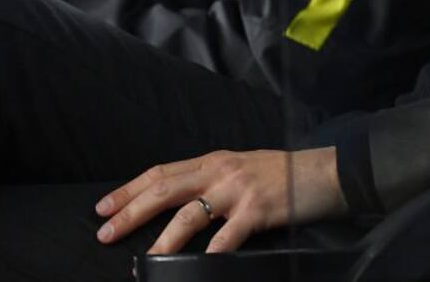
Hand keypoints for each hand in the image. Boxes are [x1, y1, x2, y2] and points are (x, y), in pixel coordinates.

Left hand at [95, 148, 344, 254]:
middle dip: (130, 211)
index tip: (103, 207)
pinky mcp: (257, 210)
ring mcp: (238, 189)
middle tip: (104, 232)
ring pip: (188, 215)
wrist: (325, 172)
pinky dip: (209, 255)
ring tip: (146, 260)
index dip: (130, 189)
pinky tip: (198, 268)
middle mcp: (221, 171)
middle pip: (165, 189)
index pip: (162, 172)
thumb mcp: (243, 167)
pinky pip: (226, 236)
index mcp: (214, 160)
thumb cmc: (284, 174)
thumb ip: (213, 180)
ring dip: (163, 240)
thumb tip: (181, 203)